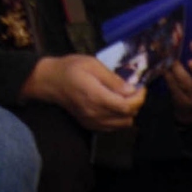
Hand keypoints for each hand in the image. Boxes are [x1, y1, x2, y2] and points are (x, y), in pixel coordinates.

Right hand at [20, 54, 145, 130]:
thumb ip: (113, 79)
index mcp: (96, 97)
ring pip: (123, 124)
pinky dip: (119, 118)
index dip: (139, 98)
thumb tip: (131, 89)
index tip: (141, 87)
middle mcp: (95, 113)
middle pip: (128, 116)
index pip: (127, 106)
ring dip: (129, 112)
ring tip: (124, 97)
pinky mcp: (90, 125)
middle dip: (136, 103)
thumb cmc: (70, 69)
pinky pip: (113, 127)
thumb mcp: (92, 65)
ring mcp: (93, 122)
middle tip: (133, 90)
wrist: (50, 81)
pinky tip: (114, 105)